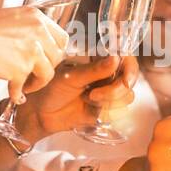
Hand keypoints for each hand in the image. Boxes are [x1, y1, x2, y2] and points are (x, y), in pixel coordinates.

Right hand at [0, 4, 67, 102]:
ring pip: (47, 74)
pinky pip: (25, 87)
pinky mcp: (20, 69)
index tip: (48, 58)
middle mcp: (37, 32)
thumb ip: (28, 28)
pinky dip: (18, 93)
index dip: (56, 51)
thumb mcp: (10, 18)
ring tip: (25, 85)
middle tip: (35, 73)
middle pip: (57, 57)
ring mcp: (31, 51)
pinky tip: (13, 94)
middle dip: (47, 68)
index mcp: (36, 17)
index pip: (62, 37)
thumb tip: (39, 41)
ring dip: (37, 83)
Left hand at [18, 55, 138, 141]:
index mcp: (98, 60)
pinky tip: (90, 107)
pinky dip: (108, 110)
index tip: (124, 73)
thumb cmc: (51, 88)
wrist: (41, 113)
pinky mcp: (106, 109)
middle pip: (129, 78)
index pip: (124, 57)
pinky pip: (118, 110)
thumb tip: (116, 59)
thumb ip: (94, 70)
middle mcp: (106, 74)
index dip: (129, 65)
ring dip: (110, 99)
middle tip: (96, 93)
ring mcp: (108, 91)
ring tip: (89, 98)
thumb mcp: (71, 76)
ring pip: (127, 95)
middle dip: (117, 88)